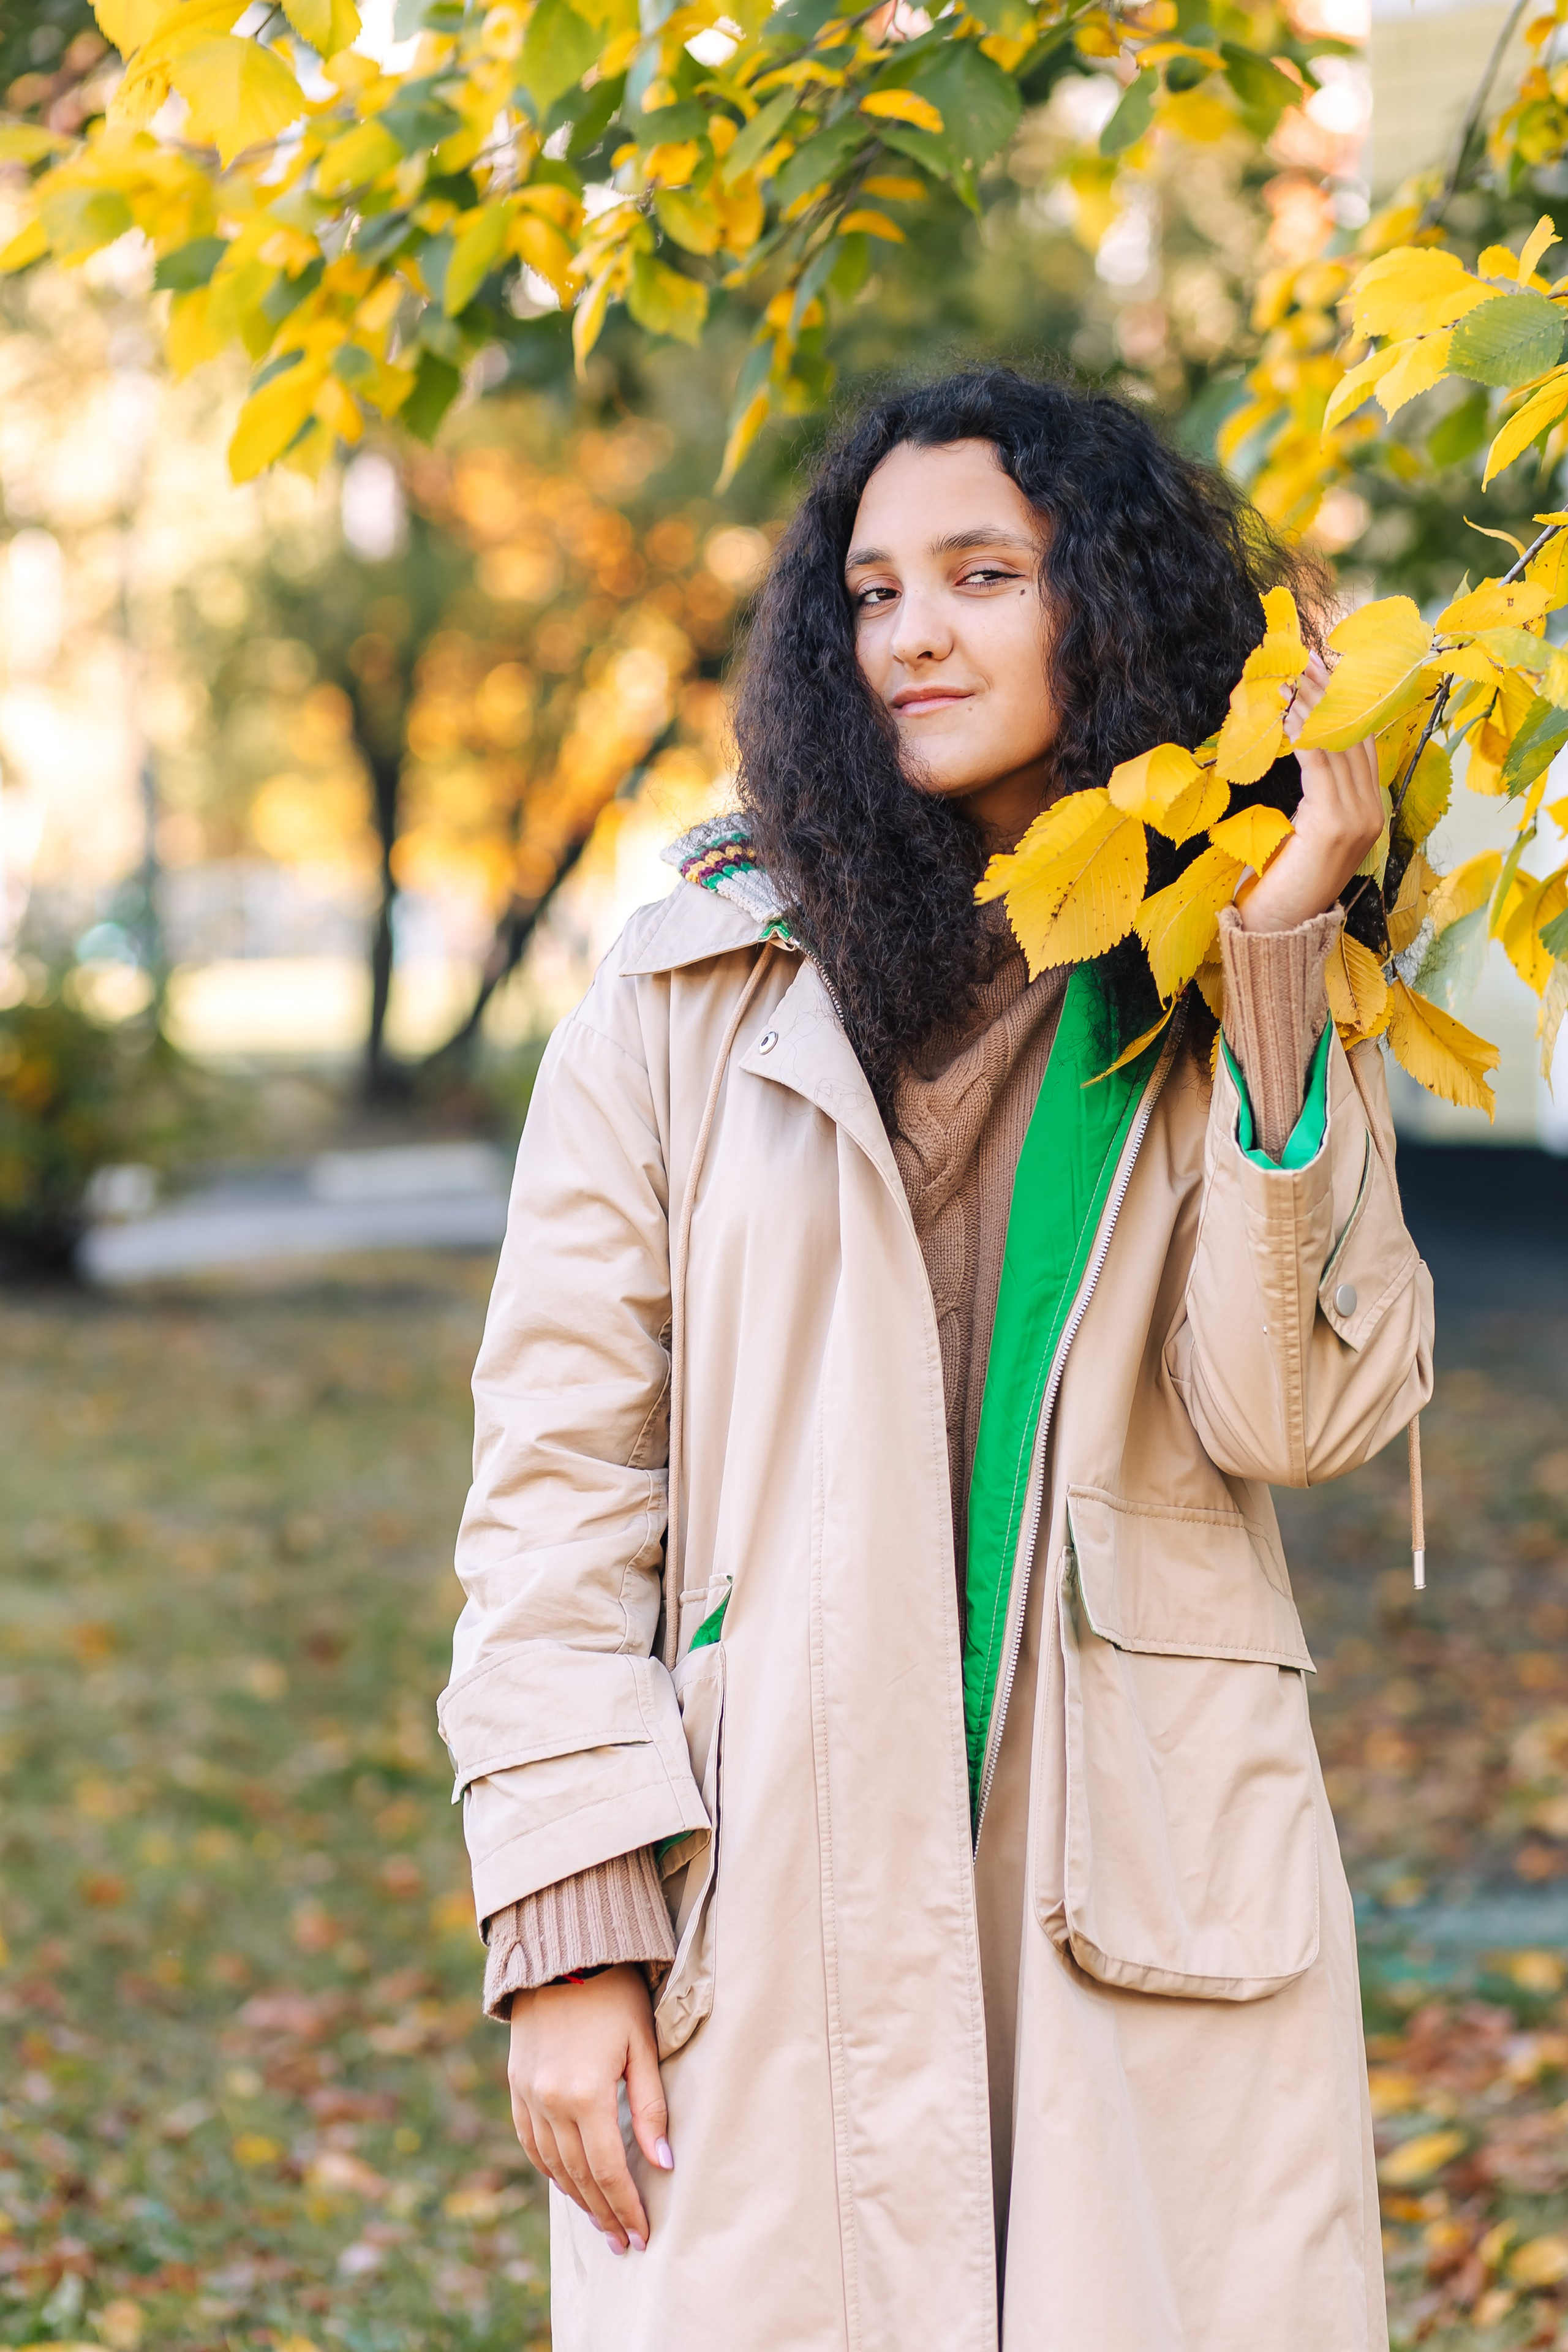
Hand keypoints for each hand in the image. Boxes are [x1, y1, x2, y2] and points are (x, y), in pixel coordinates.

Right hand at [508, 1964, 672, 2252]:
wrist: (563, 1952)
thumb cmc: (614, 1993)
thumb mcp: (643, 2045)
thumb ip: (652, 2107)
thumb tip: (664, 2164)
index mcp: (585, 2092)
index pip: (609, 2169)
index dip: (627, 2206)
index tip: (643, 2236)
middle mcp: (549, 2100)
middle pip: (580, 2175)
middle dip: (605, 2212)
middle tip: (625, 2242)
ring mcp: (527, 2094)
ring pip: (552, 2165)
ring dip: (578, 2198)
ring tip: (602, 2223)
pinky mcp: (516, 2085)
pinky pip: (531, 2142)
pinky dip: (550, 2169)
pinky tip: (568, 2184)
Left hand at [1236, 650, 1384, 932]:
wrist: (1278, 929)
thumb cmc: (1281, 882)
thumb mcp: (1302, 829)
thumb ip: (1313, 795)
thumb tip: (1300, 745)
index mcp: (1367, 810)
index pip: (1360, 743)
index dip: (1342, 703)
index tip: (1319, 670)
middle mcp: (1371, 811)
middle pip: (1353, 735)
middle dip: (1329, 693)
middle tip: (1304, 659)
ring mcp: (1359, 818)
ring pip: (1338, 745)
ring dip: (1312, 705)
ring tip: (1289, 677)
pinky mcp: (1335, 823)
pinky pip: (1320, 762)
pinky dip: (1302, 732)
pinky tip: (1284, 712)